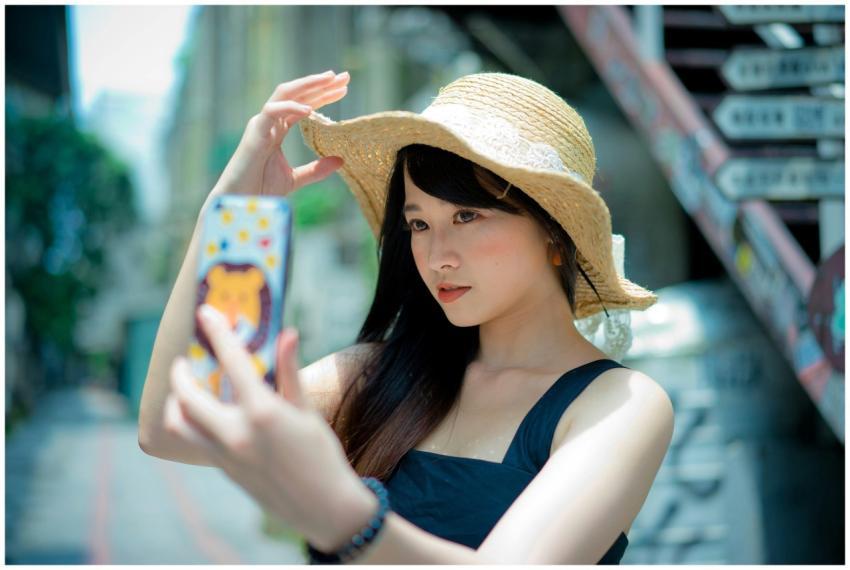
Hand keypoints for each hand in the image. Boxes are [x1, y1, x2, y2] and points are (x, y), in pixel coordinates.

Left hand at [163, 304, 375, 550]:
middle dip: (180, 372)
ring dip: (176, 401)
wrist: (323, 507)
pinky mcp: (223, 469)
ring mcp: (225, 454)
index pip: (232, 361)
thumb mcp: (308, 410)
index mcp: (262, 412)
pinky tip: (207, 412)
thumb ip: (289, 372)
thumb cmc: (322, 456)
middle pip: (186, 395)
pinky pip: (194, 439)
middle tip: (186, 360)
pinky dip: (191, 420)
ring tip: (187, 388)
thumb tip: (288, 335)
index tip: (206, 312)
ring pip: (179, 422)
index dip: (218, 332)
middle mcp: (236, 433)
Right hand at [212, 70, 349, 198]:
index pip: (303, 104)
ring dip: (308, 84)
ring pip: (284, 93)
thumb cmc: (261, 189)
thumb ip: (316, 170)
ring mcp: (261, 124)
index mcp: (278, 129)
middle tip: (344, 77)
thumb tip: (340, 161)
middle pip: (297, 94)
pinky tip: (310, 109)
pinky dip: (290, 107)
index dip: (323, 95)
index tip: (344, 88)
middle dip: (320, 84)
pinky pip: (272, 111)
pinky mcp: (255, 133)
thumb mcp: (295, 178)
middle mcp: (270, 122)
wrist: (241, 202)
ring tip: (329, 79)